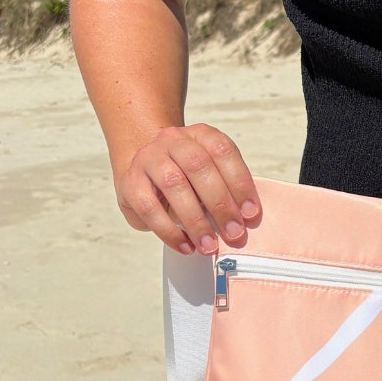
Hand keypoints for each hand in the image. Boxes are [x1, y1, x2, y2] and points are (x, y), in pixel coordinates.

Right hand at [114, 123, 260, 255]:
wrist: (147, 170)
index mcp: (200, 135)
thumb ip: (228, 191)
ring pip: (174, 185)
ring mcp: (148, 158)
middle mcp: (173, 140)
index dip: (240, 183)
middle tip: (233, 233)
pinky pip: (149, 207)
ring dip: (195, 221)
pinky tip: (185, 245)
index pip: (222, 151)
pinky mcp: (130, 182)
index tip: (251, 214)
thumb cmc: (188, 178)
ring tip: (209, 245)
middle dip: (220, 204)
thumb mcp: (211, 175)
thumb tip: (244, 221)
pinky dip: (169, 231)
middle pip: (198, 166)